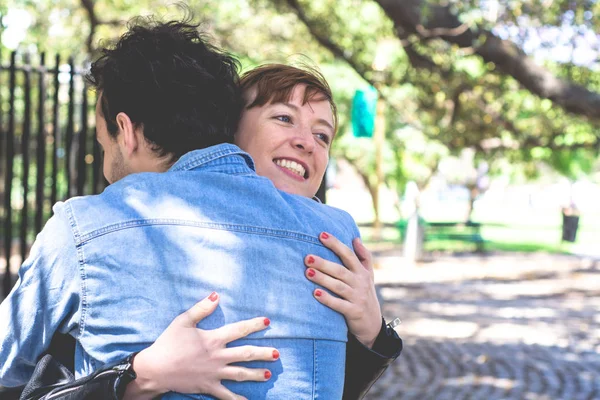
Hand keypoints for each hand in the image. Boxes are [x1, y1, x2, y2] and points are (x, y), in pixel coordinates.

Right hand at [124, 292, 277, 399]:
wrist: (156, 369)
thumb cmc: (168, 343)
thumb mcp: (183, 321)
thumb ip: (201, 308)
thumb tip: (216, 295)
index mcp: (214, 339)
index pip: (239, 330)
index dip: (254, 325)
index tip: (267, 322)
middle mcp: (218, 356)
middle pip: (245, 354)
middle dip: (263, 353)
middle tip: (277, 354)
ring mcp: (214, 373)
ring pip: (240, 373)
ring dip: (256, 374)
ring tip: (268, 374)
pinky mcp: (208, 387)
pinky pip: (225, 395)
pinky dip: (237, 399)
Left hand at [305, 233, 381, 348]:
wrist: (372, 324)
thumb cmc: (365, 294)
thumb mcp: (368, 275)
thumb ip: (364, 256)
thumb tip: (355, 238)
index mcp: (362, 272)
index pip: (348, 255)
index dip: (336, 244)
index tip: (321, 235)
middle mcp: (360, 283)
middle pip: (340, 270)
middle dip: (324, 263)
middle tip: (307, 257)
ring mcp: (357, 298)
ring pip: (338, 286)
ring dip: (323, 279)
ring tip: (308, 272)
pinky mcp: (354, 312)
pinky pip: (339, 305)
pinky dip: (328, 299)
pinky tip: (315, 293)